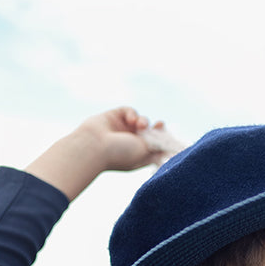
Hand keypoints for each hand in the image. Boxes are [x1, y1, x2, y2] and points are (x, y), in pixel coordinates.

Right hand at [26, 106, 172, 200]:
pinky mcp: (114, 116)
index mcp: (138, 154)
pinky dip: (133, 113)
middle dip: (157, 128)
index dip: (163, 140)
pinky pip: (130, 111)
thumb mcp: (144, 153)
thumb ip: (157, 148)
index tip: (170, 136)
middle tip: (161, 125)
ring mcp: (122, 129)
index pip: (154, 145)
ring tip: (140, 126)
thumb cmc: (119, 154)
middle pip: (150, 131)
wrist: (94, 146)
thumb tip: (169, 147)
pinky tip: (131, 120)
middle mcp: (130, 142)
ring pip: (141, 120)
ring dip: (144, 121)